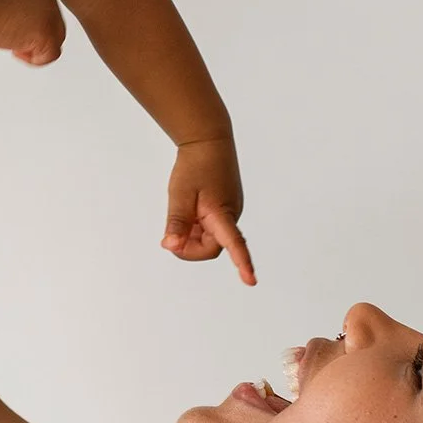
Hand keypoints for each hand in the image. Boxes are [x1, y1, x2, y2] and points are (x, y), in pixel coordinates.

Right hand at [0, 0, 65, 65]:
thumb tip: (7, 11)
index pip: (43, 4)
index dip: (29, 19)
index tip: (13, 25)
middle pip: (52, 19)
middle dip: (34, 32)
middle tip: (15, 38)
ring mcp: (49, 13)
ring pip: (56, 36)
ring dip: (36, 45)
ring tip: (14, 45)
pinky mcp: (45, 33)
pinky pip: (51, 54)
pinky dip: (35, 58)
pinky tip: (16, 51)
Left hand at [162, 135, 255, 285]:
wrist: (208, 140)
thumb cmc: (195, 166)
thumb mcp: (180, 195)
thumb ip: (177, 223)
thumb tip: (172, 247)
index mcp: (222, 213)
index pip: (234, 243)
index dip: (242, 263)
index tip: (250, 281)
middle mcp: (231, 215)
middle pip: (211, 247)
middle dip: (190, 247)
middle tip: (171, 235)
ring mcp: (229, 212)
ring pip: (209, 238)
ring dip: (192, 236)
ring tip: (182, 213)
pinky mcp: (225, 209)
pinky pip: (210, 228)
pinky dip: (196, 227)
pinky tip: (189, 211)